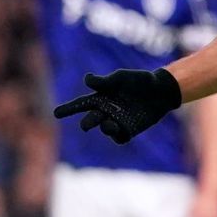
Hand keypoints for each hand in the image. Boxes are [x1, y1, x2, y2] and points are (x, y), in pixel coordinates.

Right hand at [53, 68, 182, 143]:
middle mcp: (106, 111)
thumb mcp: (122, 77)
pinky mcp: (129, 130)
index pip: (81, 104)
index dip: (68, 109)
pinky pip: (119, 138)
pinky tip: (120, 128)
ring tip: (109, 123)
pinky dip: (118, 136)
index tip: (55, 113)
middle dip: (87, 122)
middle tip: (86, 125)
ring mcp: (117, 121)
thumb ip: (105, 81)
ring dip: (104, 128)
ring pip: (105, 129)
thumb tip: (87, 80)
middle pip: (91, 119)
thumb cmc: (139, 81)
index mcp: (101, 97)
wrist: (160, 91)